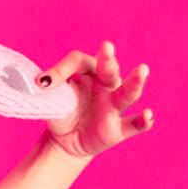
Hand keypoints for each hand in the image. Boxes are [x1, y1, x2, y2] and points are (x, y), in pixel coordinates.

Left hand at [38, 41, 154, 160]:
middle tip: (106, 47)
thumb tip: (40, 83)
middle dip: (107, 60)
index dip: (60, 70)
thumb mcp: (50, 99)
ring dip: (135, 81)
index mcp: (87, 72)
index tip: (42, 83)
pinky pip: (134, 124)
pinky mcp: (119, 128)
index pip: (78, 61)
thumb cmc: (61, 111)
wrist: (65, 141)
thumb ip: (49, 88)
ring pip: (128, 92)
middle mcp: (105, 85)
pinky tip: (147, 115)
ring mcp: (114, 106)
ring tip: (142, 70)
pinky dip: (143, 120)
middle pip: (108, 70)